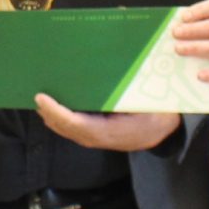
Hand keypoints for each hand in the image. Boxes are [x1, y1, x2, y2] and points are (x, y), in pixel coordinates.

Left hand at [34, 95, 180, 152]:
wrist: (171, 129)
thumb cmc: (160, 110)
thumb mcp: (147, 98)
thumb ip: (125, 87)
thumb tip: (106, 67)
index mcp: (115, 131)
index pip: (79, 125)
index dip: (58, 113)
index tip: (42, 99)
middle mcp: (105, 139)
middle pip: (70, 130)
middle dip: (51, 115)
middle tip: (37, 97)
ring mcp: (103, 140)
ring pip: (72, 132)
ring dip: (55, 119)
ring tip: (42, 102)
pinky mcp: (104, 137)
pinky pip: (79, 130)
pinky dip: (65, 121)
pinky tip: (57, 109)